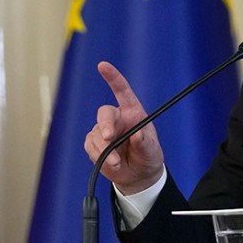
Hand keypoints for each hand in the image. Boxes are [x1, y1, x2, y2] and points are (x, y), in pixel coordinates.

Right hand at [83, 61, 164, 194]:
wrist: (138, 176)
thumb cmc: (147, 157)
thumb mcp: (152, 151)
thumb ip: (145, 143)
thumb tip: (136, 135)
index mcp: (133, 112)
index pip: (122, 91)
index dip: (113, 77)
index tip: (102, 65)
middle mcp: (117, 118)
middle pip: (105, 114)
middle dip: (106, 125)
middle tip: (109, 138)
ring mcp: (104, 130)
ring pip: (96, 135)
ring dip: (105, 151)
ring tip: (117, 163)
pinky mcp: (94, 143)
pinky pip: (90, 146)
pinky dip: (98, 156)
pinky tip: (111, 163)